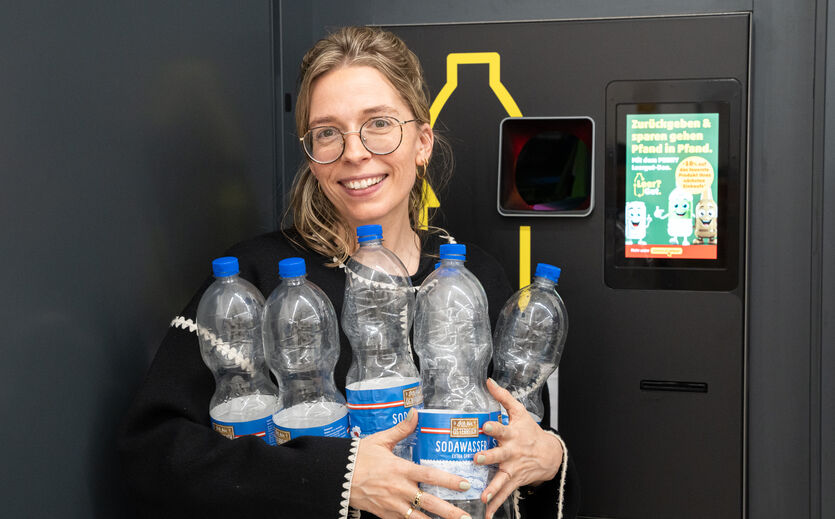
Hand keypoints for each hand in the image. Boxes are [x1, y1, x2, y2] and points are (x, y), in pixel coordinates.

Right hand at [350, 409, 474, 518]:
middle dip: (450, 512)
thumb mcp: (380, 440)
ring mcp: (392, 505)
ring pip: (419, 518)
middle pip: (429, 503)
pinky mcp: (385, 514)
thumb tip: (416, 413)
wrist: (337, 476)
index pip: (430, 476)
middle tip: (467, 517)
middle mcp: (399, 489)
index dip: (449, 481)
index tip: (465, 484)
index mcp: (400, 469)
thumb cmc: (359, 457)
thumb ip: (401, 429)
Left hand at [475, 378, 563, 517]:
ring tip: (483, 496)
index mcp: (512, 434)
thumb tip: (488, 381)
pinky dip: (496, 505)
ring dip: (492, 488)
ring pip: (501, 479)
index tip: (484, 426)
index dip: (493, 427)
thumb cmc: (530, 431)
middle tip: (477, 459)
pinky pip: (504, 494)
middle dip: (488, 458)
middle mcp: (512, 452)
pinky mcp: (514, 481)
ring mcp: (513, 469)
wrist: (549, 454)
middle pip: (499, 455)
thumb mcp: (519, 412)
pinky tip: (486, 514)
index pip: (502, 428)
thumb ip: (503, 397)